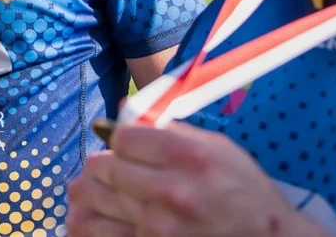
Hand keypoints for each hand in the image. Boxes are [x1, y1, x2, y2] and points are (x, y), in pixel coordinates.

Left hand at [66, 121, 330, 236]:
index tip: (129, 145)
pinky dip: (92, 220)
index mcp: (187, 156)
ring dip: (95, 190)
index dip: (122, 138)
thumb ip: (169, 129)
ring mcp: (157, 226)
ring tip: (105, 189)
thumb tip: (123, 110)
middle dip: (107, 164)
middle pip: (103, 166)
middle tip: (118, 169)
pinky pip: (99, 230)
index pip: (122, 137)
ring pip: (93, 198)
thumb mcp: (216, 147)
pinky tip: (100, 214)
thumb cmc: (243, 190)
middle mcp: (170, 190)